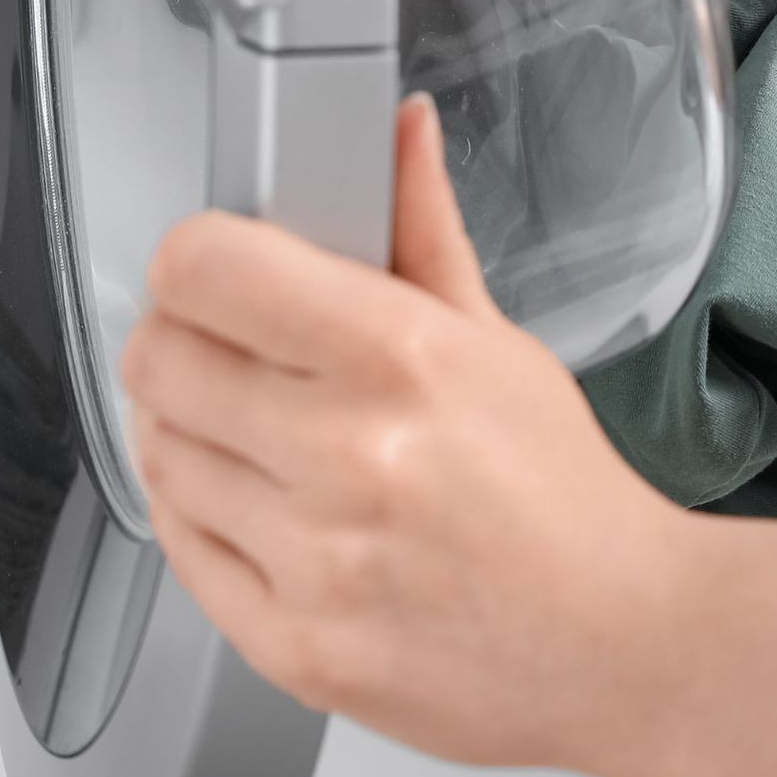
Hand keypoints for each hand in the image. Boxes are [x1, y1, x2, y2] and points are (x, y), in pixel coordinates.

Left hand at [120, 97, 697, 767]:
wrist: (618, 639)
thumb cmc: (564, 490)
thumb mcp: (498, 341)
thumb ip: (422, 229)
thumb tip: (398, 129)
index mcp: (400, 357)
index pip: (205, 269)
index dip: (197, 258)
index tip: (217, 268)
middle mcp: (347, 455)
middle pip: (158, 358)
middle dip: (183, 338)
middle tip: (232, 347)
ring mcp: (312, 558)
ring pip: (160, 452)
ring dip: (192, 428)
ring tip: (262, 432)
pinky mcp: (289, 647)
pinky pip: (180, 551)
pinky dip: (205, 515)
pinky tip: (266, 503)